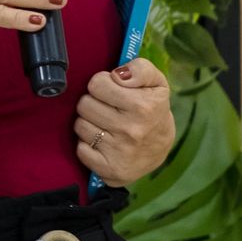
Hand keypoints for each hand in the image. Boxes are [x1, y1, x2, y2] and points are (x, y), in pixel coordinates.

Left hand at [74, 58, 174, 187]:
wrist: (161, 147)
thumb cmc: (153, 108)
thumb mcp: (156, 82)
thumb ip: (140, 69)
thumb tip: (118, 75)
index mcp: (143, 107)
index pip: (96, 84)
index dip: (102, 85)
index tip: (112, 91)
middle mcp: (132, 130)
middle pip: (84, 104)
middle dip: (93, 102)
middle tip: (107, 108)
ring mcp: (120, 153)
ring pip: (80, 125)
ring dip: (89, 122)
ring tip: (105, 124)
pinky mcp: (111, 171)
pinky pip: (81, 150)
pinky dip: (87, 145)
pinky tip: (101, 142)